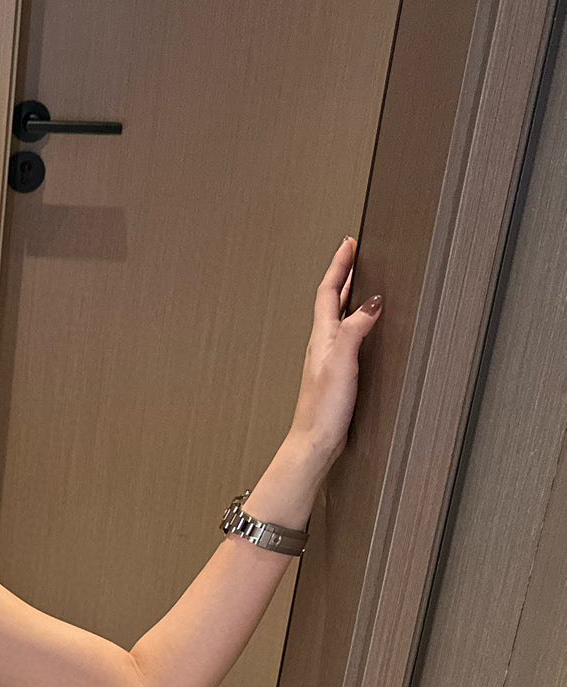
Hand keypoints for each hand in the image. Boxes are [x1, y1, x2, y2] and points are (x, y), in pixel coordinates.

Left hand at [287, 235, 382, 463]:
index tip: (349, 243)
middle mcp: (322, 344)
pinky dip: (357, 323)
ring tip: (363, 282)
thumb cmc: (322, 409)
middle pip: (333, 300)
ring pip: (340, 318)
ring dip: (351, 297)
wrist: (314, 444)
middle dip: (345, 275)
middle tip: (358, 254)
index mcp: (321, 336)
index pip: (329, 290)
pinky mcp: (337, 375)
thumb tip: (372, 301)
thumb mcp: (341, 361)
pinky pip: (348, 337)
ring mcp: (329, 359)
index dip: (339, 265)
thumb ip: (354, 329)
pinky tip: (366, 330)